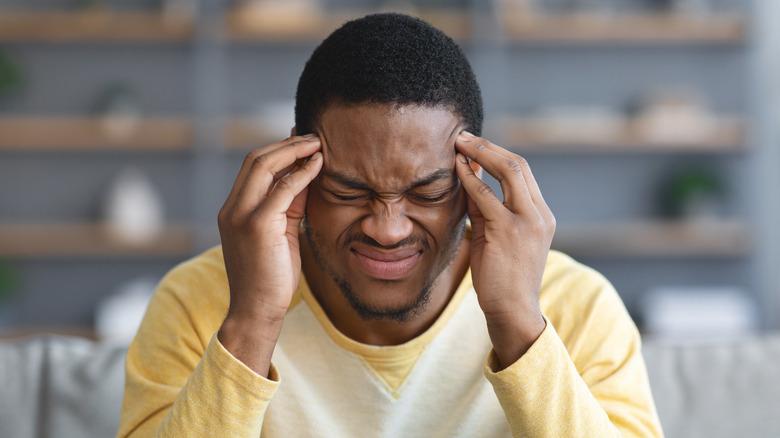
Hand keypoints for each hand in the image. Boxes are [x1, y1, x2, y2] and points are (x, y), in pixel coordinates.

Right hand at [217, 134, 322, 375]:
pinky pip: (282, 189)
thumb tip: (306, 176)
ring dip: (294, 151)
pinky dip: (301, 172)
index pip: (252, 168)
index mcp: (233, 210)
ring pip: (264, 166)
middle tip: (313, 137)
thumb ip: (290, 205)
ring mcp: (241, 216)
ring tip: (318, 144)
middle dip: (286, 144)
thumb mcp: (282, 234)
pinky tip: (318, 165)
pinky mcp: (258, 225)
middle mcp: (232, 209)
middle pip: (255, 159)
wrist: (256, 311)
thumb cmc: (271, 277)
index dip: (278, 150)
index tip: (302, 142)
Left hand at [454, 131, 554, 368]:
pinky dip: (471, 179)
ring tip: (458, 144)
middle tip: (463, 136)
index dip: (497, 154)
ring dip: (480, 154)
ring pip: (509, 172)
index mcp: (541, 215)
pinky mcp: (509, 231)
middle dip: (488, 146)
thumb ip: (485, 210)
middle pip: (519, 165)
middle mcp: (540, 214)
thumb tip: (467, 181)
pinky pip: (487, 196)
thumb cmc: (502, 278)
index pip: (523, 172)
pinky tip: (456, 170)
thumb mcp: (496, 237)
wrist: (512, 311)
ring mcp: (528, 222)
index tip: (475, 145)